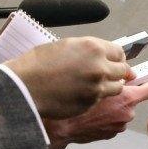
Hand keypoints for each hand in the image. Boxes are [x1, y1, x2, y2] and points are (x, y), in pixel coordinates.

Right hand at [7, 37, 131, 118]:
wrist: (25, 87)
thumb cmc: (39, 64)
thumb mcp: (66, 46)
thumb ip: (89, 51)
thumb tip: (103, 56)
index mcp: (93, 47)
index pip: (119, 52)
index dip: (116, 57)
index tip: (114, 61)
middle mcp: (100, 67)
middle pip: (122, 70)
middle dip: (117, 72)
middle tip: (110, 74)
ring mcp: (97, 87)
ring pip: (117, 87)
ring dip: (111, 85)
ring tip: (98, 84)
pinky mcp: (91, 103)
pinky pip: (102, 99)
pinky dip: (97, 96)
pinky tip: (84, 93)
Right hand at [45, 83, 147, 147]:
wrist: (63, 126)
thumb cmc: (77, 102)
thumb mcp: (97, 81)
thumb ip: (114, 78)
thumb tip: (121, 74)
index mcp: (127, 98)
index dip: (145, 84)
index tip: (139, 81)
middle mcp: (127, 113)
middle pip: (134, 101)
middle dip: (123, 96)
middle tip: (108, 91)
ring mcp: (120, 126)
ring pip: (122, 111)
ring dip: (114, 108)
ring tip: (97, 104)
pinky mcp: (111, 134)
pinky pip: (113, 121)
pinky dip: (107, 118)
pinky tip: (93, 115)